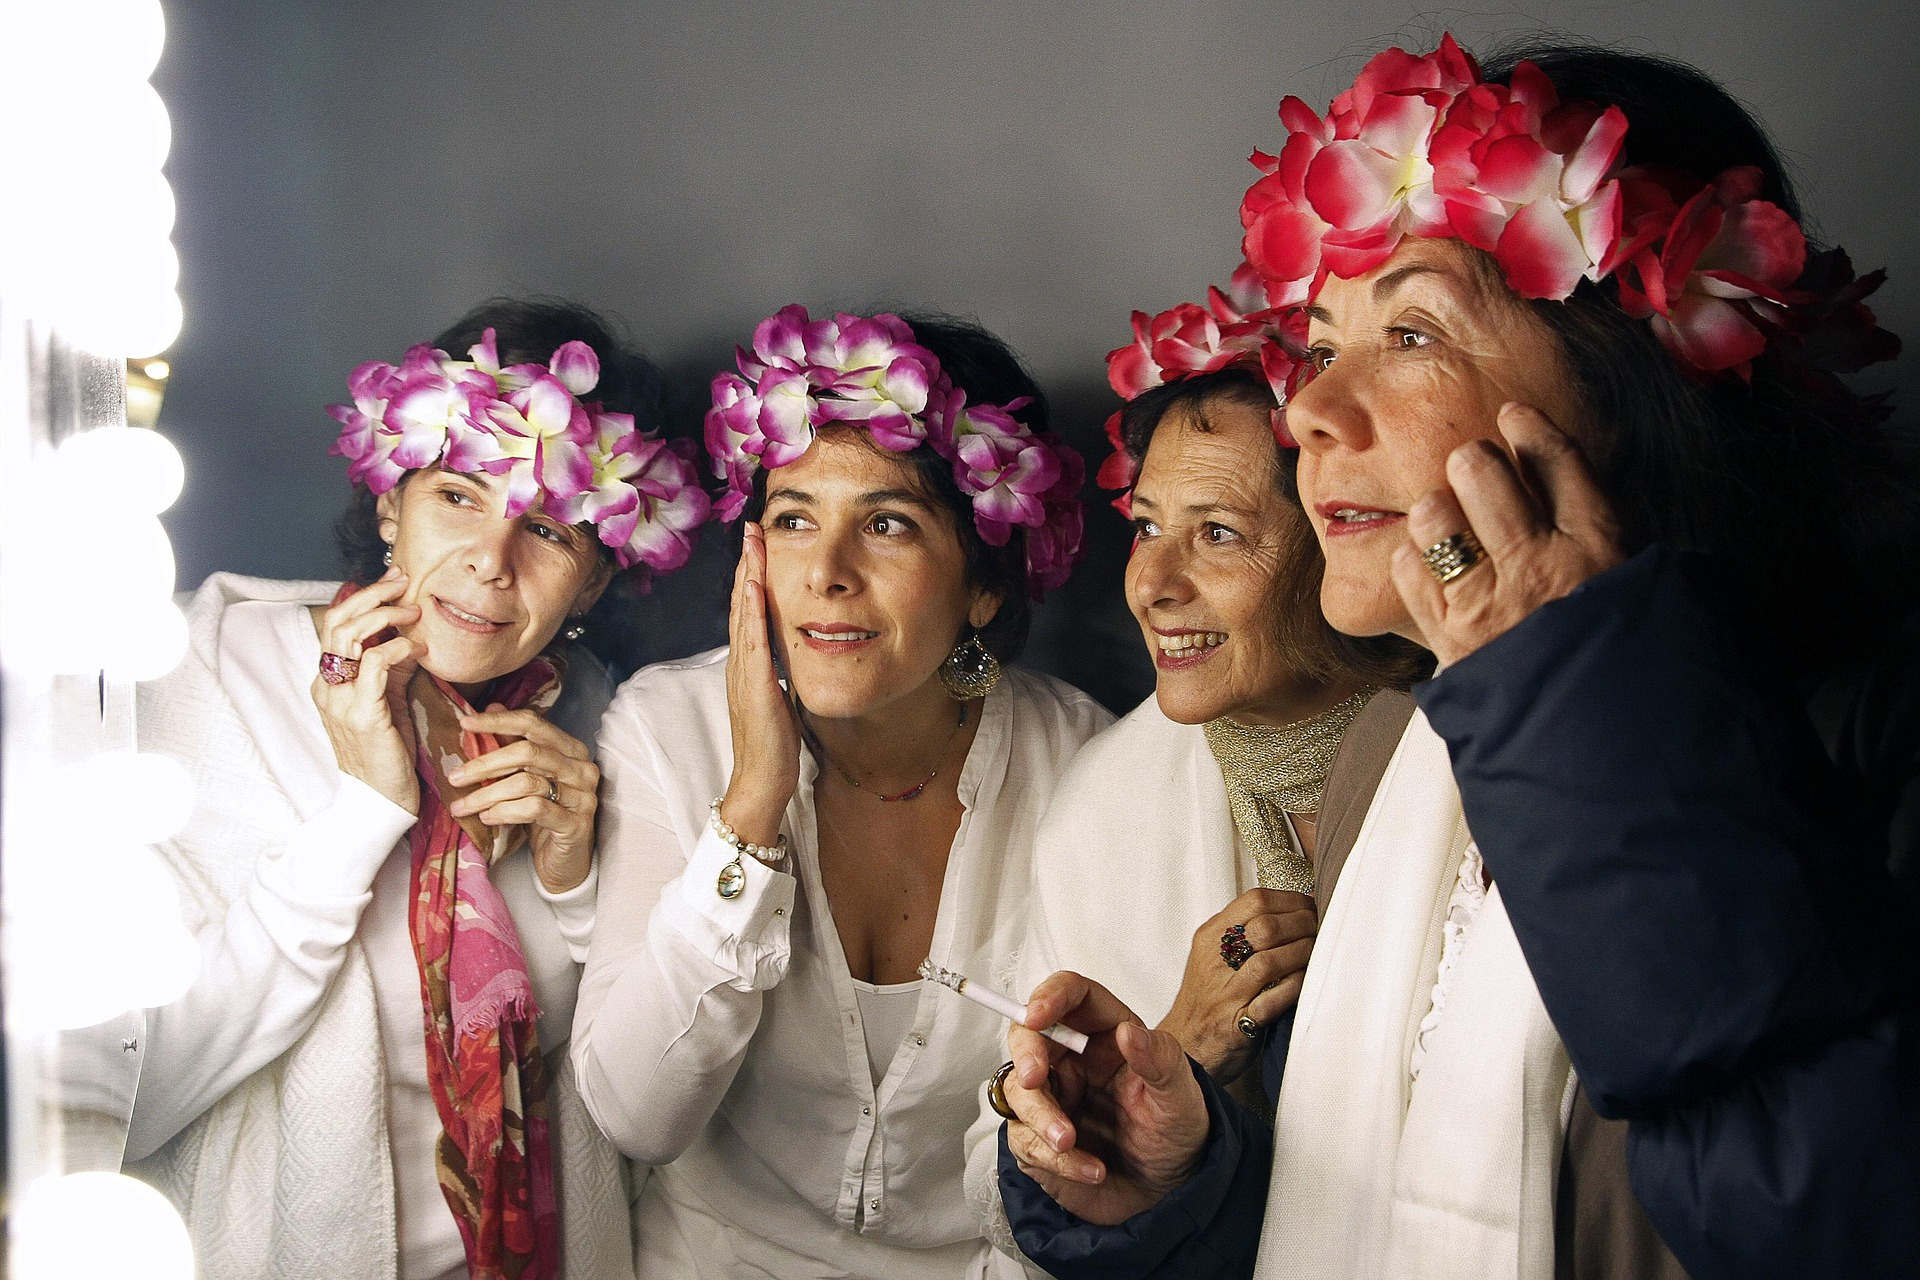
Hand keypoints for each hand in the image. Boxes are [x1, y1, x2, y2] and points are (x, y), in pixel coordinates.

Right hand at [310, 570, 424, 812]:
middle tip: (403, 581)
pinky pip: (374, 667)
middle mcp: (326, 687)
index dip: (363, 596)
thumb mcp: (389, 700)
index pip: (337, 625)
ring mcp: (339, 700)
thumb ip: (393, 669)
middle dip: (371, 594)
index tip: (394, 580)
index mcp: (328, 681)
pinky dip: (397, 648)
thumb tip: (411, 637)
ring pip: (351, 637)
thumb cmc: (386, 750)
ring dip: (385, 615)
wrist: (379, 799)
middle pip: (339, 622)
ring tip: (414, 610)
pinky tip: (418, 646)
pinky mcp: (362, 715)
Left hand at [448, 708, 599, 892]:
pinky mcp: (576, 823)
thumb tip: (493, 705)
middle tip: (455, 777)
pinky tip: (487, 818)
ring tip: (463, 806)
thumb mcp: (527, 779)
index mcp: (570, 750)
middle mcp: (581, 768)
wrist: (566, 863)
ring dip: (487, 794)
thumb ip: (514, 744)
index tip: (465, 724)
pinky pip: (534, 809)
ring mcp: (582, 796)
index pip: (533, 724)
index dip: (498, 721)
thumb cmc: (545, 817)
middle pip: (528, 752)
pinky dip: (504, 812)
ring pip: (527, 783)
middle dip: (485, 763)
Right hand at [720, 522, 799, 844]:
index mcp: (748, 665)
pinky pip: (752, 642)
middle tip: (751, 526)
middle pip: (741, 602)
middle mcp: (741, 663)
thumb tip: (793, 652)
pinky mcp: (754, 687)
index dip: (752, 575)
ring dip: (747, 575)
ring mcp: (743, 673)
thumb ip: (781, 673)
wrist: (760, 784)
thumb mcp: (780, 699)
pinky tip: (756, 587)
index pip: (748, 610)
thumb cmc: (773, 748)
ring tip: (752, 542)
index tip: (759, 543)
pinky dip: (752, 611)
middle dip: (747, 563)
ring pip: (743, 614)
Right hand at [1001, 971, 1210, 1225]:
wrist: (1168, 1194)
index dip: (1049, 995)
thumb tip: (1128, 1031)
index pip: (1071, 994)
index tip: (1037, 1016)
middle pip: (1027, 1035)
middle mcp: (1072, 1060)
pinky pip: (1024, 1138)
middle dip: (1025, 1055)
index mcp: (1106, 1034)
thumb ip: (1160, 1060)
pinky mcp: (1038, 1138)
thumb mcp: (1180, 1097)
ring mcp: (1053, 1098)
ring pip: (1016, 1090)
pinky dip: (1053, 1157)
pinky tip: (1090, 1170)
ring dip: (1039, 1116)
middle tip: (1033, 1080)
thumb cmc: (1176, 1135)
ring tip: (1071, 1143)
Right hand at [1157, 888, 1314, 1081]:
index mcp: (1210, 938)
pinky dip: (1295, 987)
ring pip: (1269, 961)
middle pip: (1265, 927)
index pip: (1254, 901)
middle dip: (1302, 925)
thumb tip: (1291, 909)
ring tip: (1317, 952)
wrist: (1185, 1045)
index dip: (1290, 900)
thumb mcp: (1213, 954)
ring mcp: (1225, 993)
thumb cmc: (1207, 998)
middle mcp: (1215, 961)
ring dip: (1303, 953)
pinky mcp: (1237, 1023)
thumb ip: (1242, 931)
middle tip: (1318, 930)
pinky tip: (1306, 981)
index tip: (1309, 907)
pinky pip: (1272, 1001)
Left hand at [1393, 402, 1625, 666]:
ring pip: (1433, 512)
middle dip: (1472, 463)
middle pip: (1482, 471)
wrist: (1603, 752)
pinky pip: (1408, 567)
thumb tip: (1570, 480)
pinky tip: (1430, 567)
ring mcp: (1489, 601)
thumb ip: (1608, 533)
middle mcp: (1541, 566)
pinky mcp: (1449, 637)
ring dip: (1436, 511)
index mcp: (1601, 548)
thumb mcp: (1642, 589)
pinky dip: (1412, 560)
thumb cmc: (1627, 666)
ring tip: (1449, 525)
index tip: (1513, 416)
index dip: (1530, 429)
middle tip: (1474, 474)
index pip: (1559, 459)